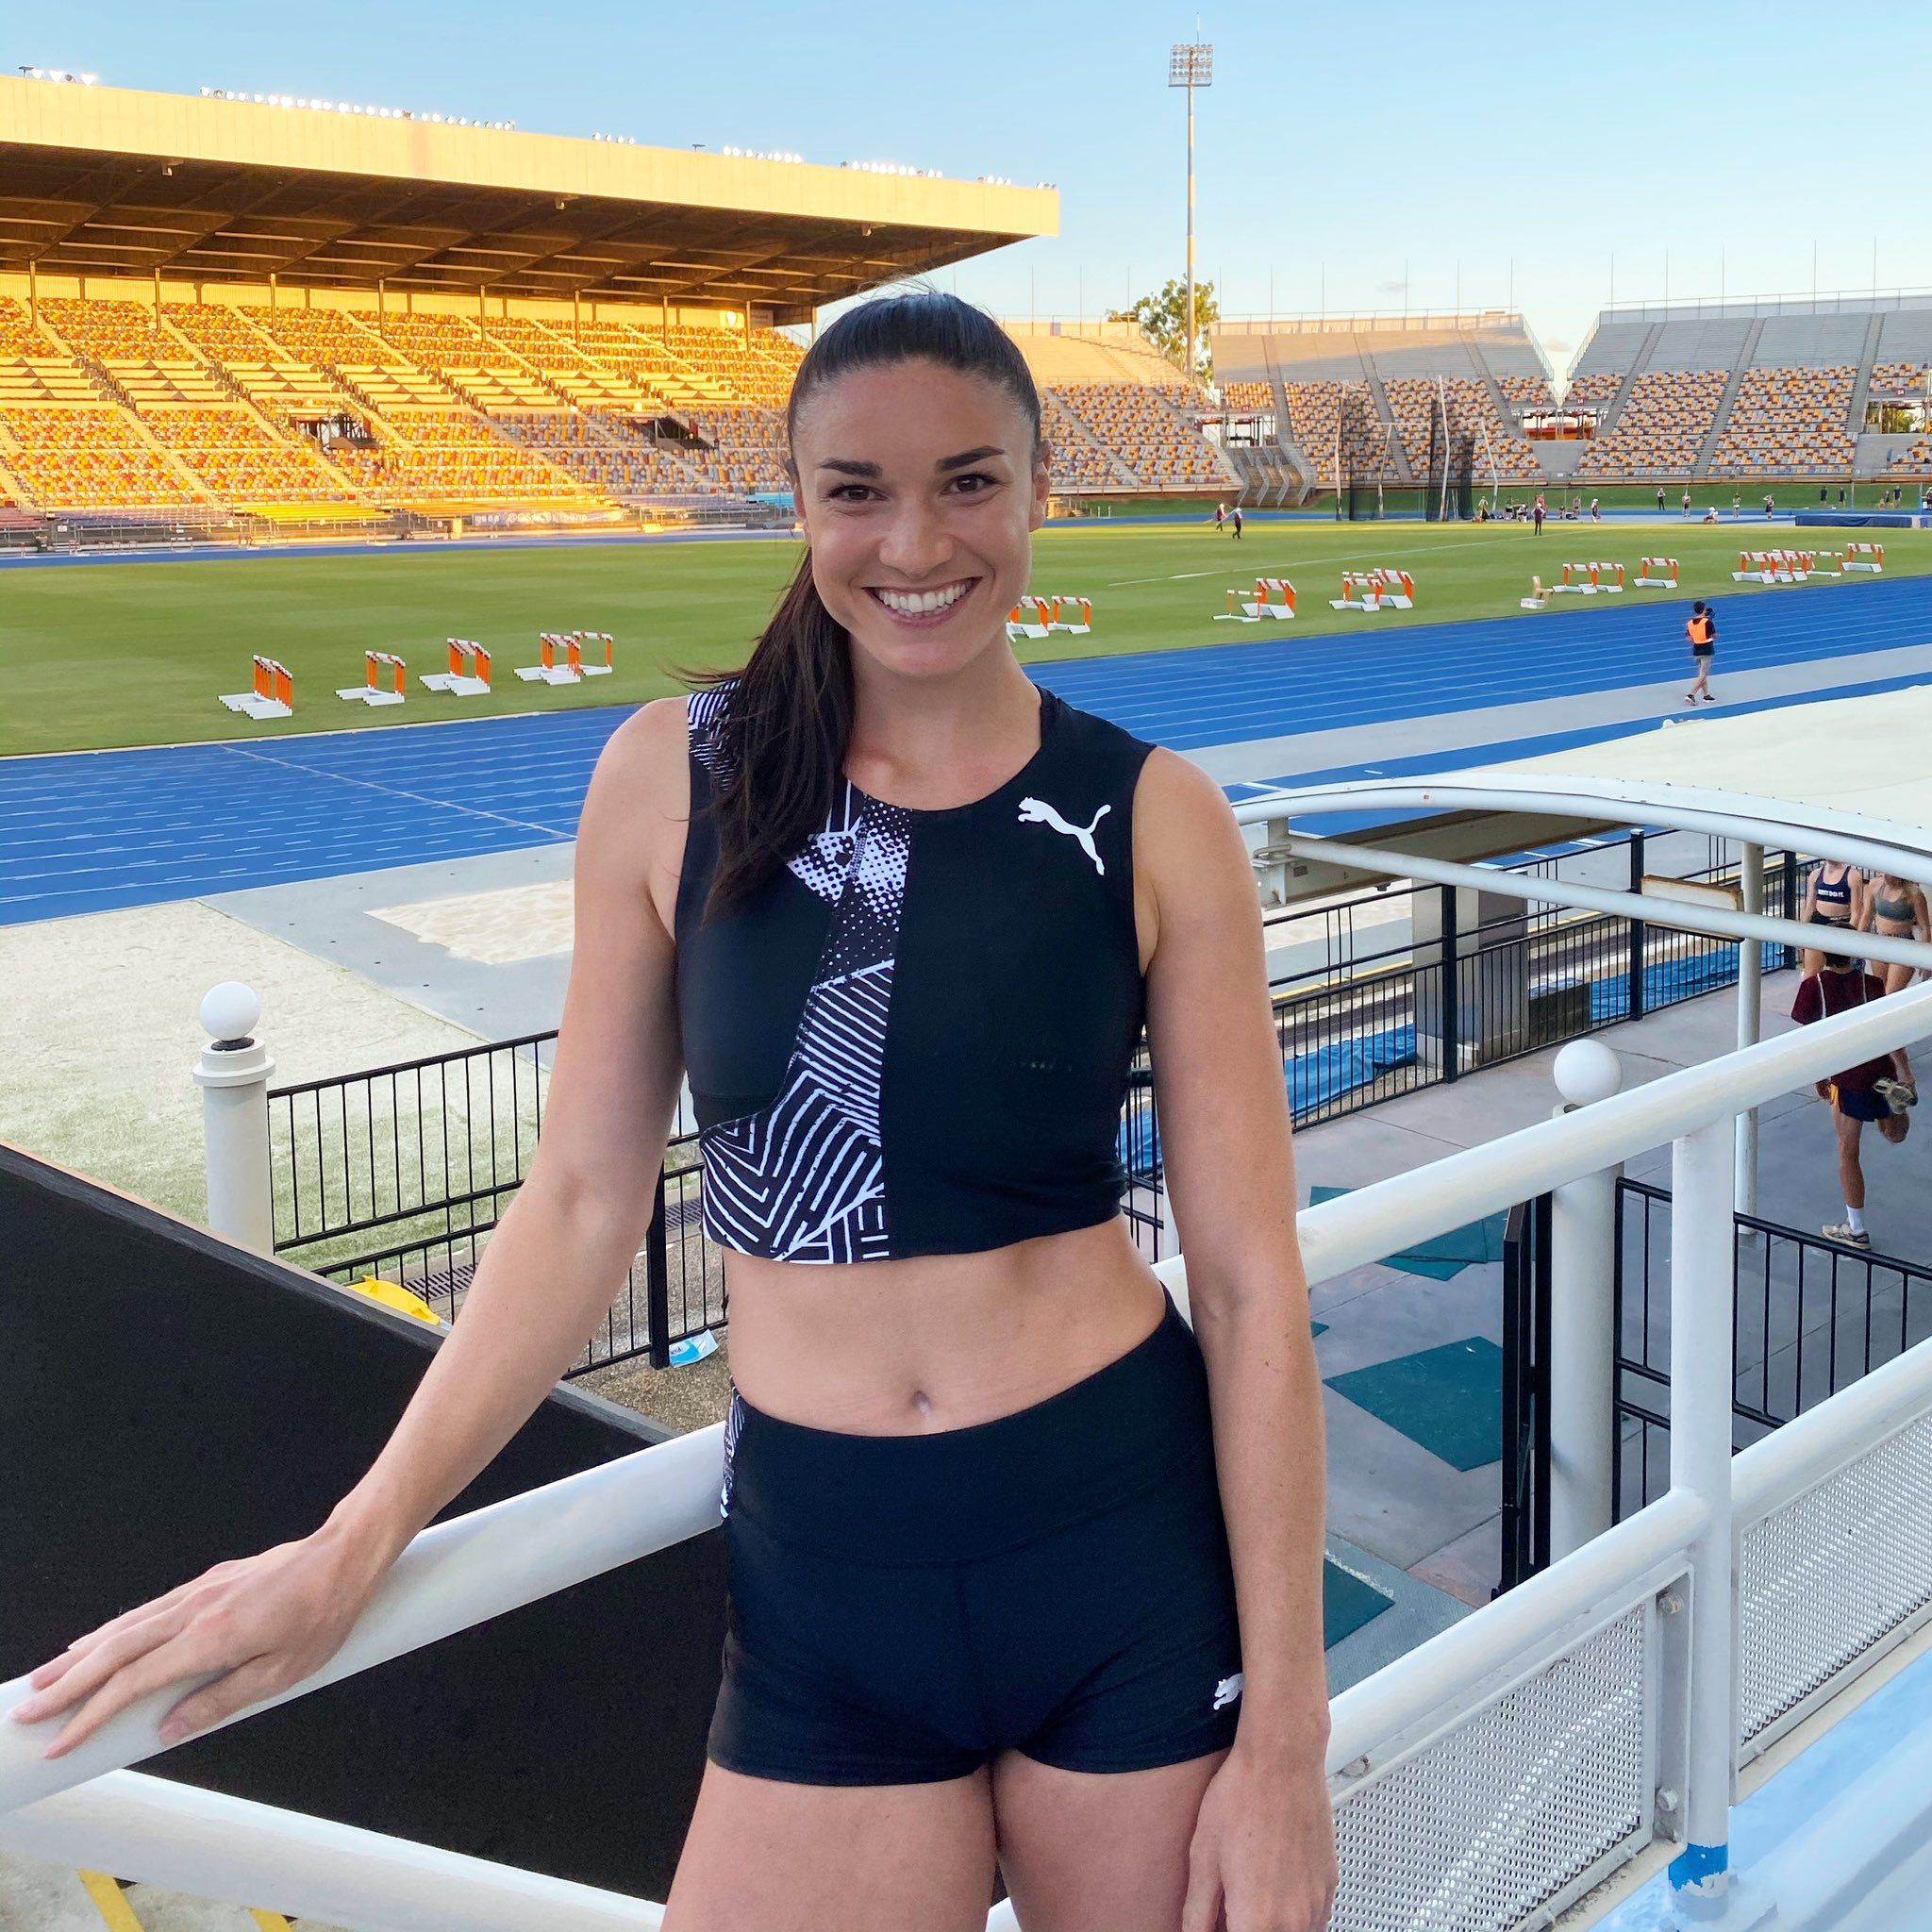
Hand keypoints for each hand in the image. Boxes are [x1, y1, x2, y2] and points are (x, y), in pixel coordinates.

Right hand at [8, 1525, 394, 1760]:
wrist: (345, 1555)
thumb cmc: (323, 1615)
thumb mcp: (281, 1675)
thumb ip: (220, 1702)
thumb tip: (168, 1731)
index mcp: (210, 1638)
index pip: (134, 1683)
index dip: (92, 1715)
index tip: (60, 1743)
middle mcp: (195, 1611)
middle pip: (115, 1651)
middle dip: (67, 1683)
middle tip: (25, 1710)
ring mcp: (199, 1592)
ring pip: (127, 1626)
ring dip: (81, 1654)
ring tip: (45, 1679)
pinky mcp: (208, 1583)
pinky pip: (148, 1610)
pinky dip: (114, 1629)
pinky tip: (99, 1641)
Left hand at [1183, 1739, 1336, 1931]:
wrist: (1282, 1758)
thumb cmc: (1241, 1797)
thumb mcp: (1204, 1857)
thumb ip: (1198, 1912)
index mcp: (1258, 1920)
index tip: (1218, 1923)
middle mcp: (1294, 1921)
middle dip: (1244, 1926)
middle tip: (1226, 1912)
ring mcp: (1317, 1905)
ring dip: (1270, 1925)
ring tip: (1249, 1895)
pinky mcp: (1330, 1886)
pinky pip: (1313, 1921)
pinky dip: (1293, 1917)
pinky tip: (1273, 1888)